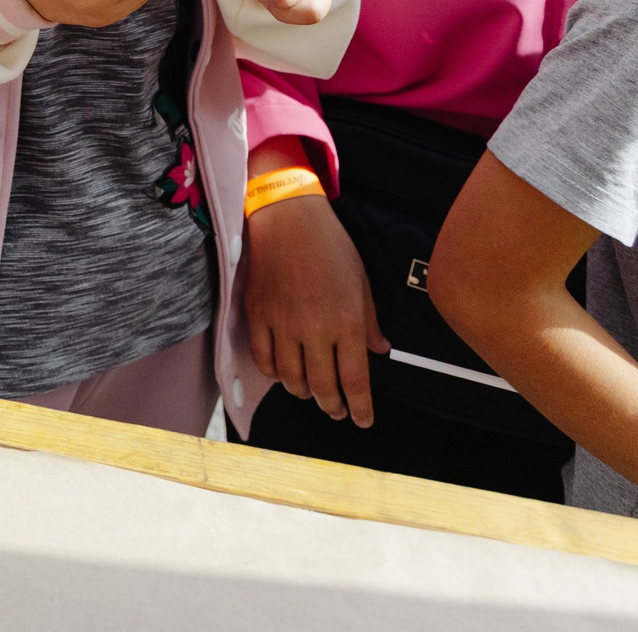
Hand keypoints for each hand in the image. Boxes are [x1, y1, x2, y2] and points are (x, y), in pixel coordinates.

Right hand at [241, 167, 384, 426]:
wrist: (287, 216)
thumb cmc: (329, 244)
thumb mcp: (361, 281)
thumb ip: (369, 320)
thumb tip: (379, 349)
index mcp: (346, 321)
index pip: (354, 381)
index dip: (360, 407)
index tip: (363, 419)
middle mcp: (315, 329)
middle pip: (322, 387)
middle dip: (332, 407)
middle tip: (338, 411)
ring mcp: (282, 324)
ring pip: (291, 379)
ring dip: (303, 392)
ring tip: (311, 392)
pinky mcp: (258, 316)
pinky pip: (264, 359)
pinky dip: (274, 373)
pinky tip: (283, 373)